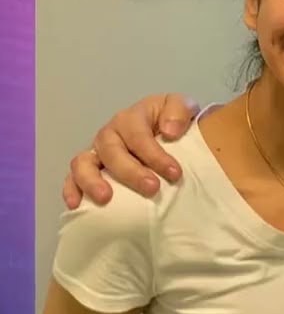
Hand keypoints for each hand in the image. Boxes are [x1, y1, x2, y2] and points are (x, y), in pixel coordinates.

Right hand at [62, 94, 200, 208]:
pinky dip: (71, 190)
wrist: (167, 132)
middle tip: (152, 188)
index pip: (138, 135)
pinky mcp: (89, 171)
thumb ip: (179, 111)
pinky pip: (72, 179)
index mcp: (131, 118)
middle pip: (111, 151)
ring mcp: (96, 153)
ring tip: (105, 198)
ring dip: (92, 181)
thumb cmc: (173, 121)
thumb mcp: (182, 107)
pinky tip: (76, 205)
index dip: (155, 155)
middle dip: (130, 172)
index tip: (175, 173)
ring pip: (83, 163)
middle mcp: (109, 134)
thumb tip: (169, 131)